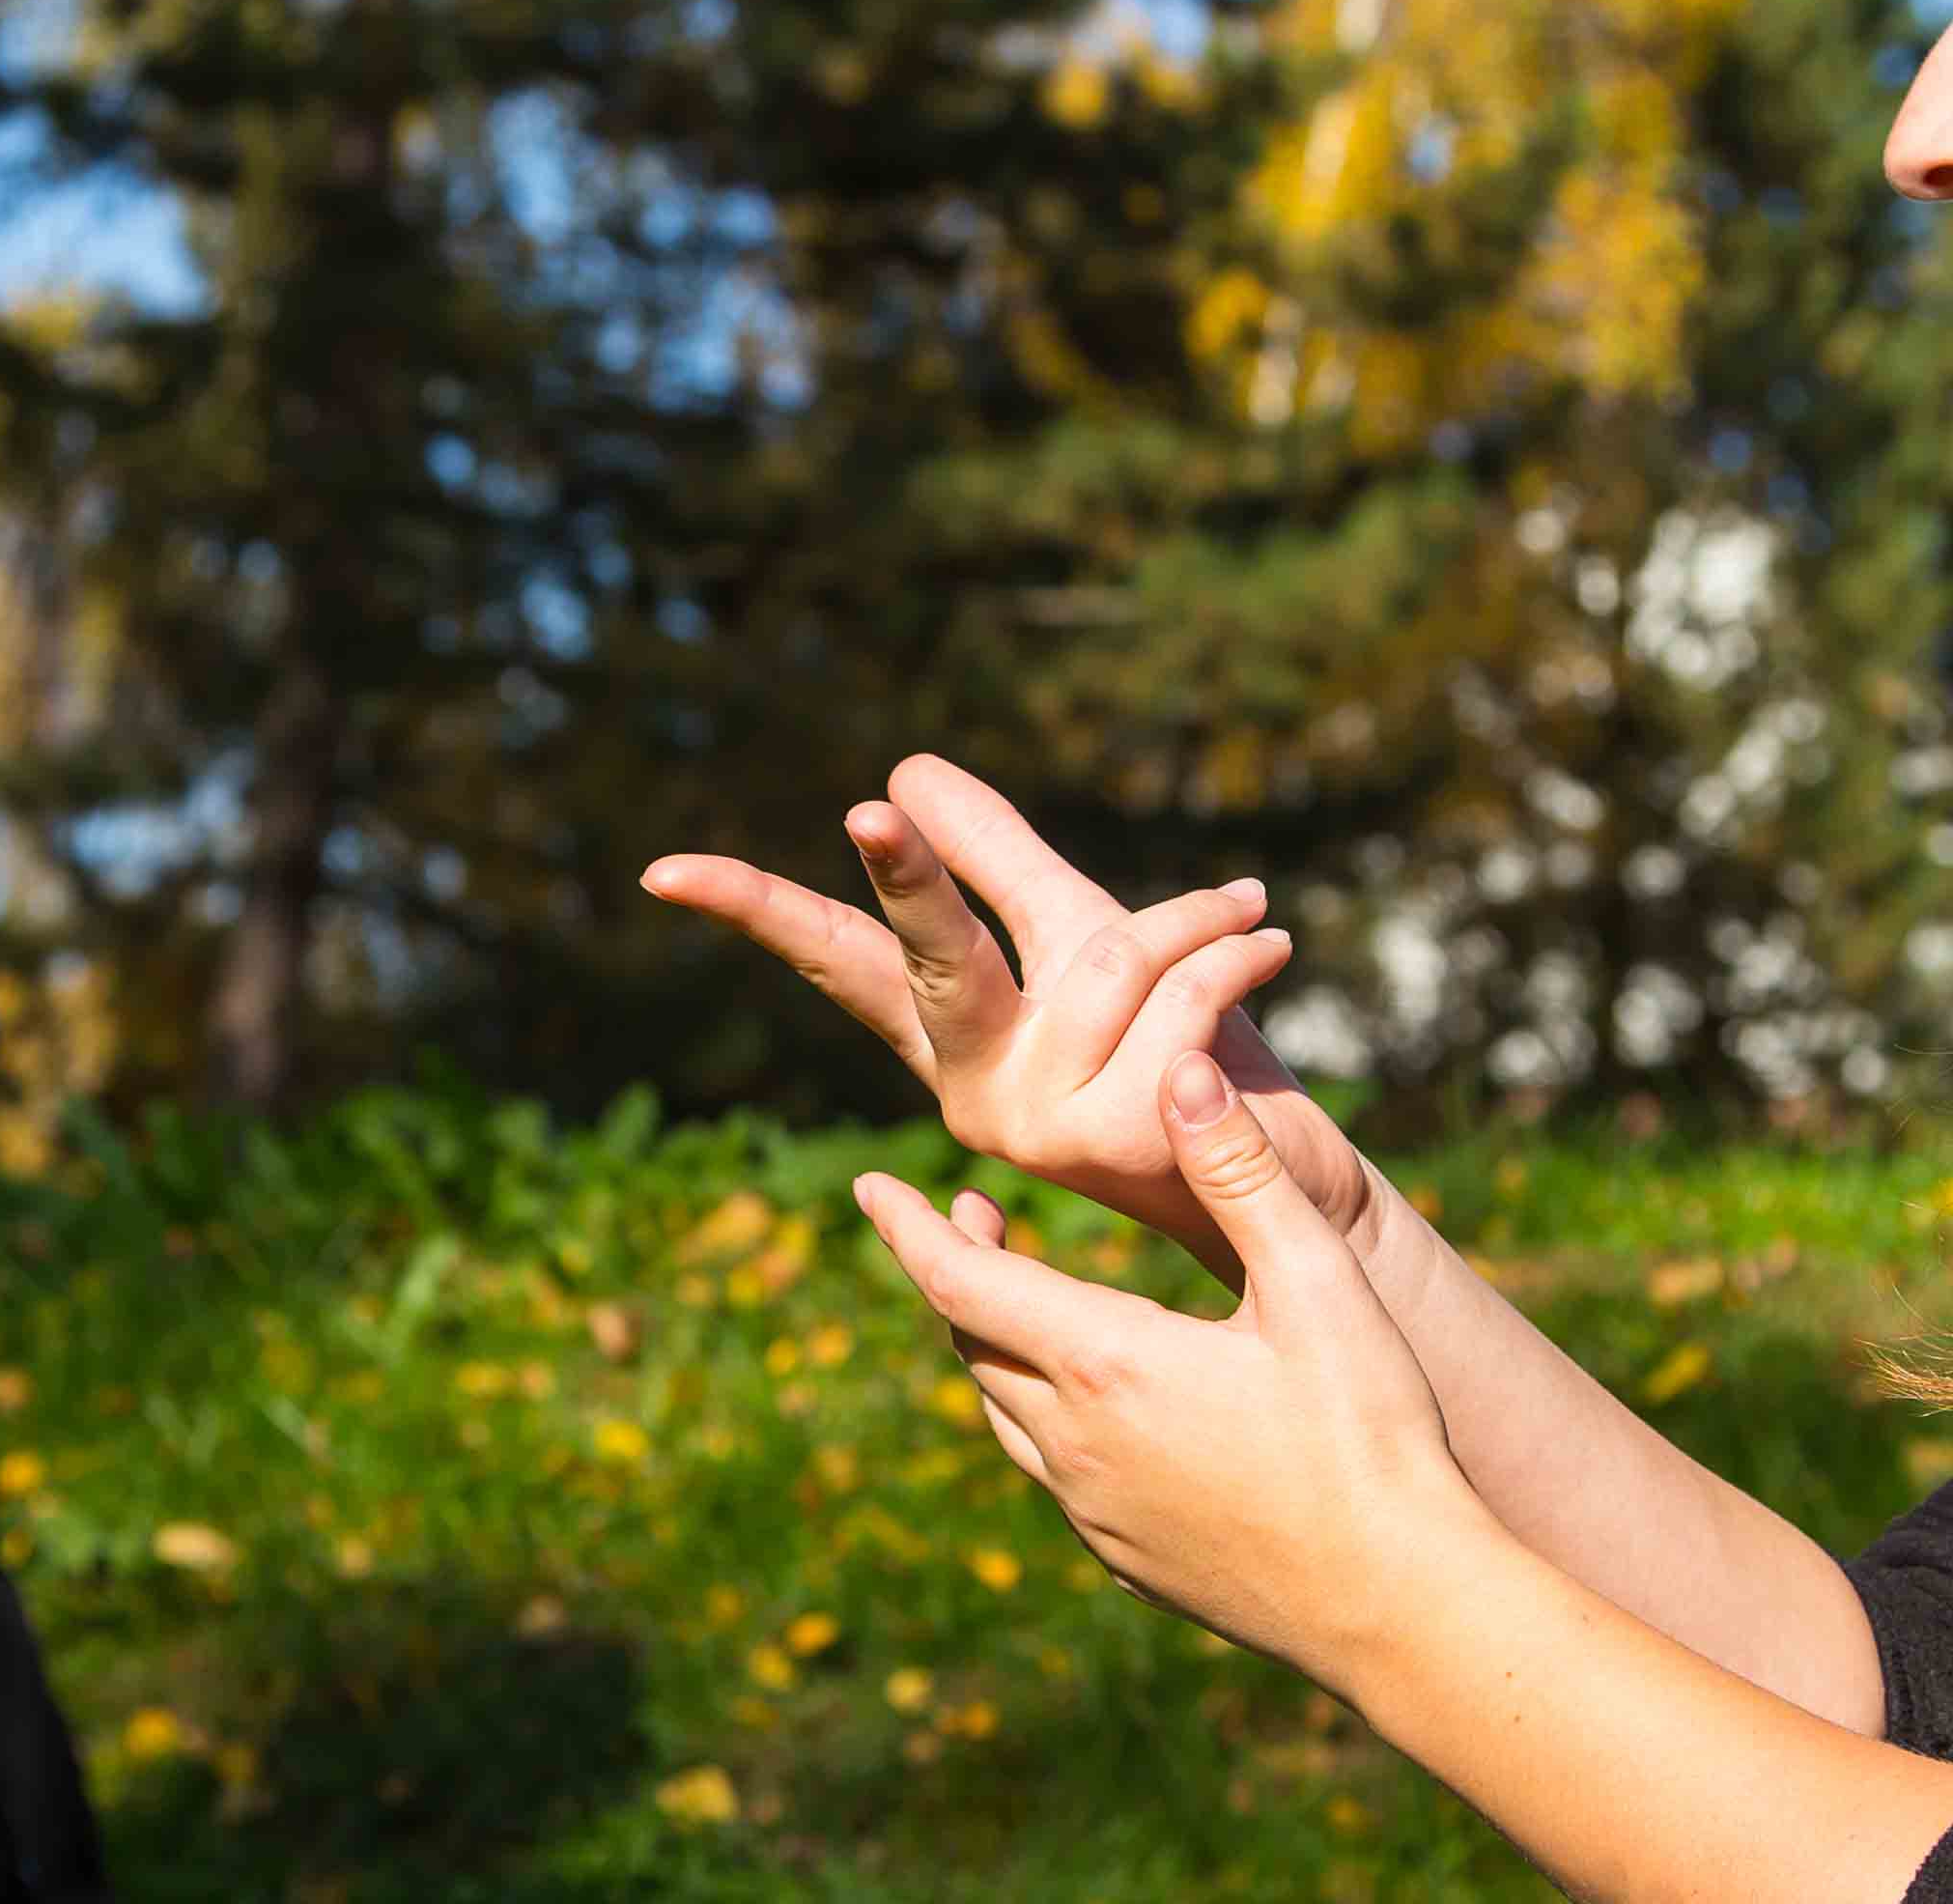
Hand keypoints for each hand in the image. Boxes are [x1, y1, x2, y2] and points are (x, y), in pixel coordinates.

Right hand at [643, 752, 1381, 1290]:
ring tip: (1250, 919)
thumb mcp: (1085, 941)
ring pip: (1104, 958)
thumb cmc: (1188, 1057)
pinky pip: (1174, 995)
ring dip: (1195, 919)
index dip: (755, 911)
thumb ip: (1001, 864)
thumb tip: (903, 768)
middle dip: (913, 880)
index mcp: (954, 1041)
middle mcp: (973, 1093)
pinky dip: (1233, 950)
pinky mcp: (1108, 1143)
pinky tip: (1271, 944)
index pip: (841, 960)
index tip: (662, 872)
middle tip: (872, 812)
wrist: (1290, 1184)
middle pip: (931, 955)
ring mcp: (1034, 1127)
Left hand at [859, 1047, 1478, 1688]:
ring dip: (998, 1345)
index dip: (908, 1229)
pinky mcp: (1128, 1561)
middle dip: (960, 1271)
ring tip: (1027, 1297)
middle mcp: (1076, 1446)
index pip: (963, 1282)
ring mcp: (1096, 1515)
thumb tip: (1180, 1070)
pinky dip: (1045, 1416)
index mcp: (1107, 1366)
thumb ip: (1240, 1172)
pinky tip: (1099, 1402)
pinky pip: (1054, 1475)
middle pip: (974, 1345)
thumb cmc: (1372, 1438)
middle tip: (976, 1214)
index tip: (869, 1184)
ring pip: (1007, 1414)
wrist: (1404, 1609)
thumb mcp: (1318, 1285)